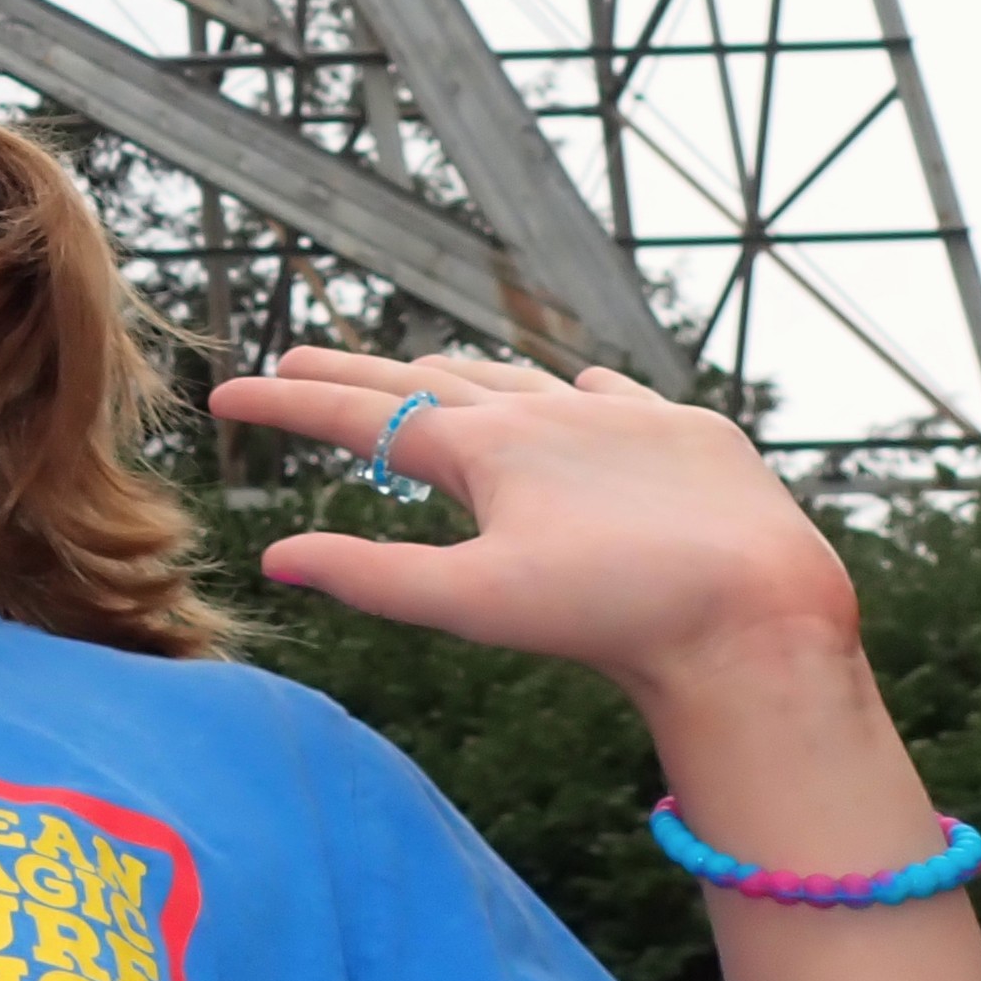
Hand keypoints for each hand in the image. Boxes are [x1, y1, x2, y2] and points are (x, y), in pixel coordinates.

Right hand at [207, 348, 860, 709]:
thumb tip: (275, 555)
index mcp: (485, 448)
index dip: (286, 406)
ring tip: (419, 377)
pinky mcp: (691, 432)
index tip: (224, 396)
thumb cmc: (610, 617)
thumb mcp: (474, 606)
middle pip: (427, 379)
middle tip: (294, 363)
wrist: (756, 608)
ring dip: (454, 379)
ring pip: (517, 380)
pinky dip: (569, 394)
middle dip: (352, 374)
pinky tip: (572, 394)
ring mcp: (624, 414)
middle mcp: (546, 411)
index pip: (361, 416)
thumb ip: (372, 577)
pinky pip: (612, 395)